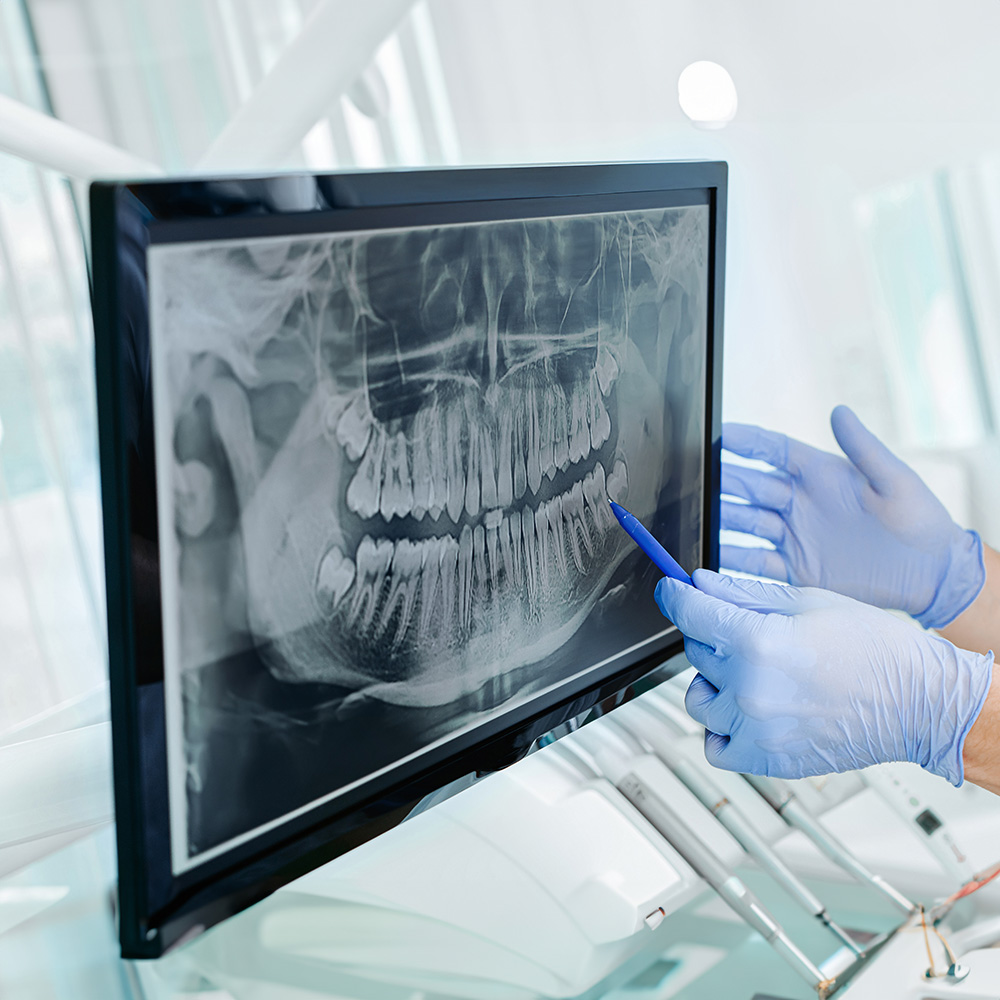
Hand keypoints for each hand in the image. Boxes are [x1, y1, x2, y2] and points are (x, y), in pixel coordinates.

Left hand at [654, 570, 992, 783]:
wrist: (918, 701)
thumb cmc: (875, 649)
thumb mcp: (806, 601)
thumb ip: (743, 594)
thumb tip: (700, 584)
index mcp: (760, 642)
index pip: (690, 613)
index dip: (675, 595)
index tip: (671, 590)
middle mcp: (751, 689)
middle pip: (695, 651)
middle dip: (713, 636)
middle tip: (750, 633)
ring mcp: (756, 728)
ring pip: (698, 697)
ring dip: (714, 682)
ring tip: (753, 675)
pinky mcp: (766, 759)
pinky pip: (714, 745)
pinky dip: (722, 727)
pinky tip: (748, 710)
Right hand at [721, 405, 983, 628]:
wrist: (931, 576)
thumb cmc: (920, 522)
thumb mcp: (894, 481)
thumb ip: (864, 448)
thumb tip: (840, 411)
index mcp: (820, 475)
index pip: (772, 450)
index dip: (745, 442)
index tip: (718, 435)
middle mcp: (799, 503)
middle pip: (749, 487)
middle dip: (721, 481)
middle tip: (694, 480)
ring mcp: (794, 536)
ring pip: (744, 523)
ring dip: (720, 520)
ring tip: (695, 520)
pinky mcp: (795, 569)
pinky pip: (754, 563)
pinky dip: (731, 560)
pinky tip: (711, 557)